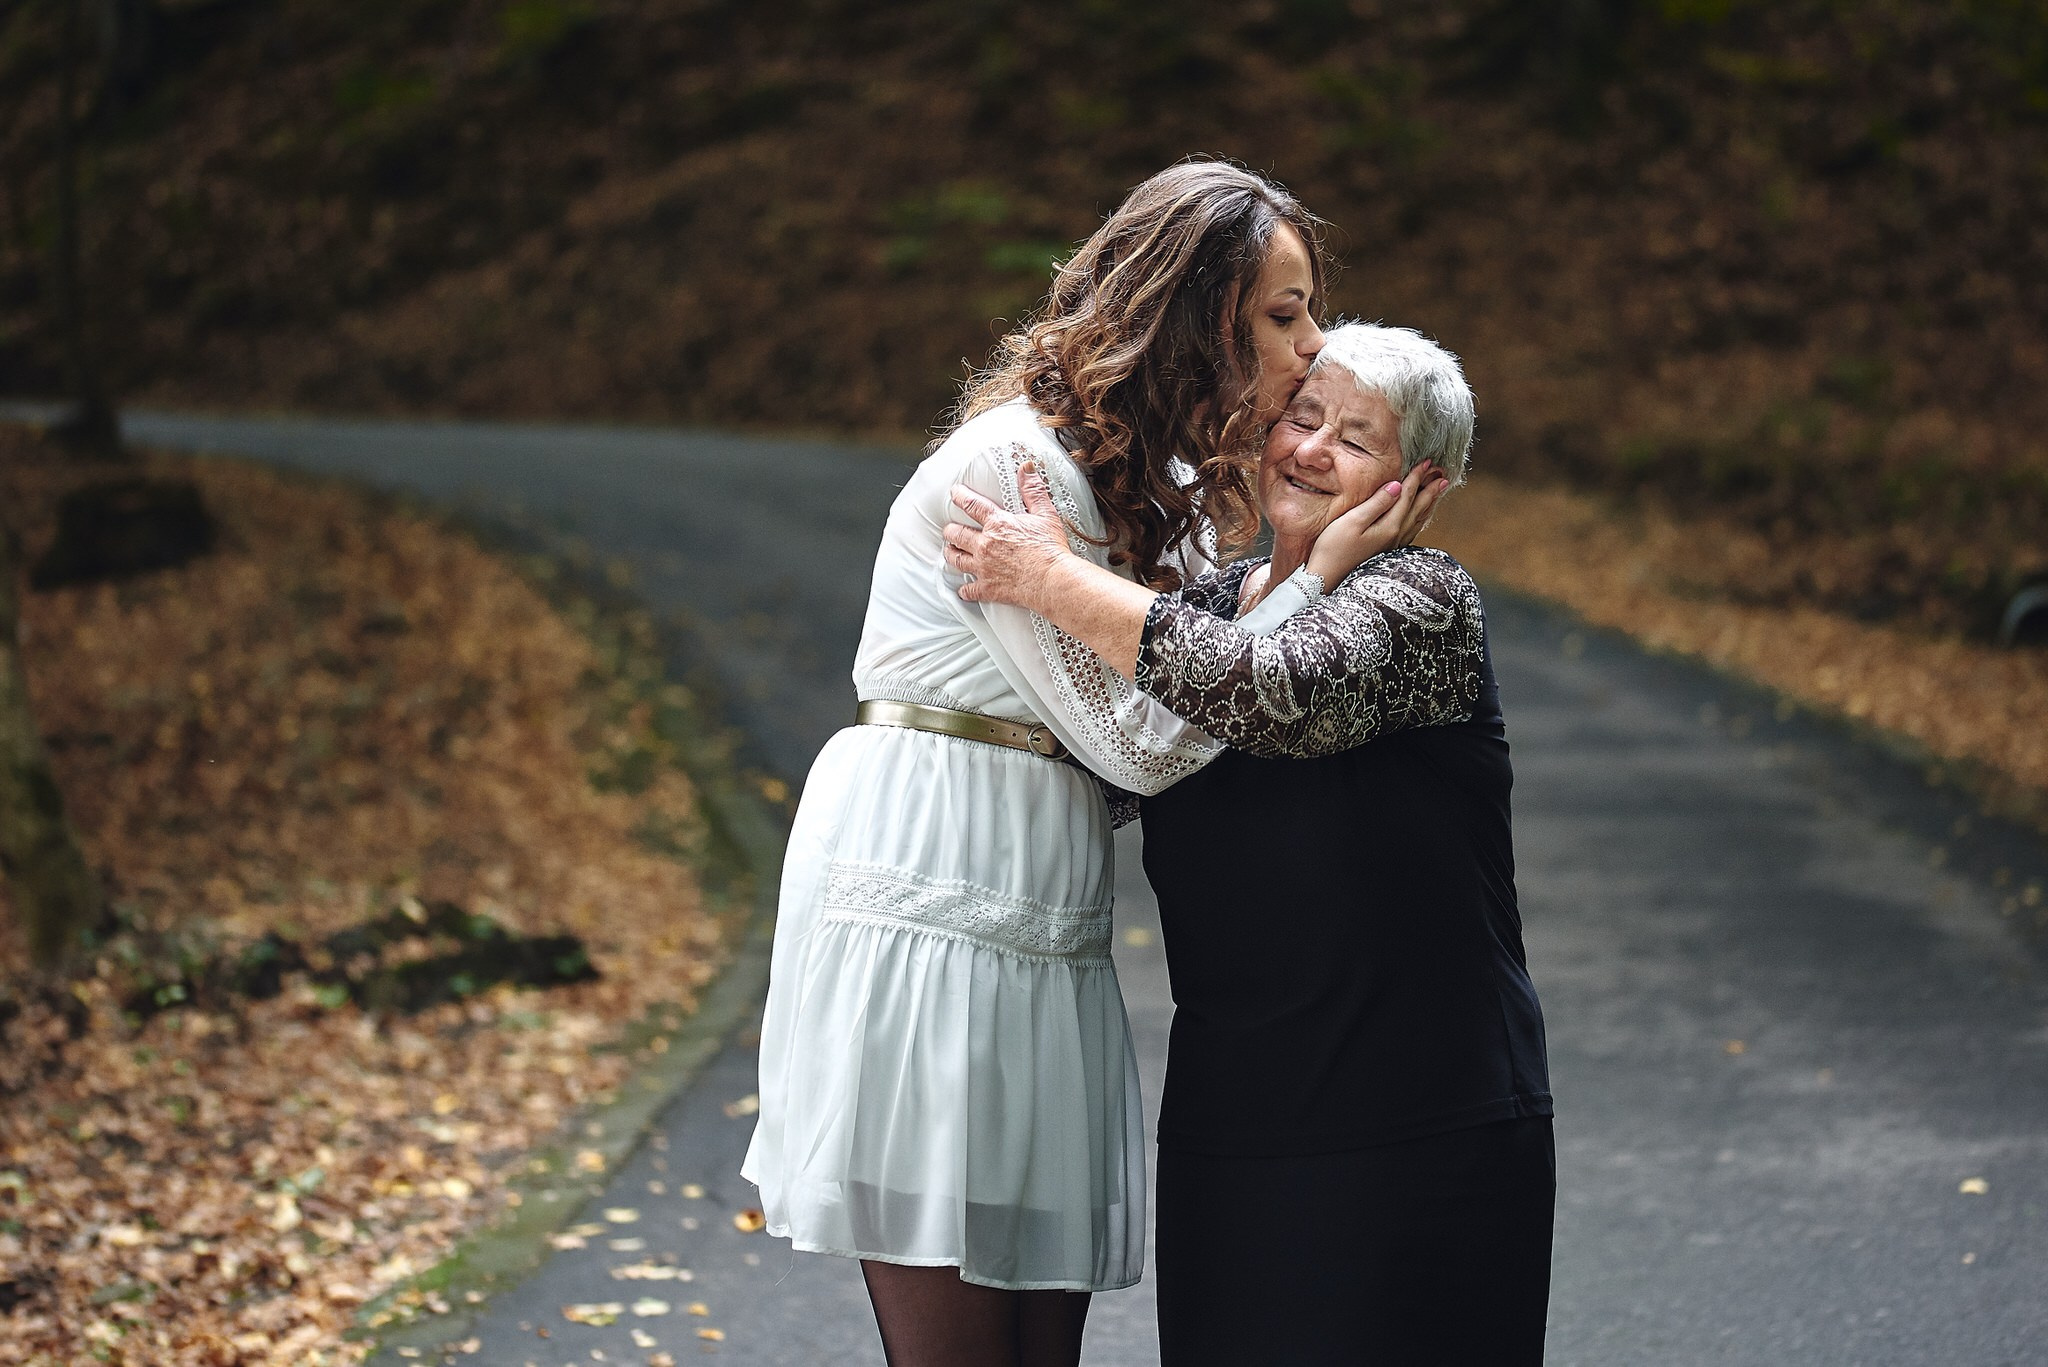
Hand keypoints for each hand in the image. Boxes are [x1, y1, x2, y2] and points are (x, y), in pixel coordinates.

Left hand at [943, 462, 1074, 611]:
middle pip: (956, 534)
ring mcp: (984, 568)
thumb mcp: (1045, 514)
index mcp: (998, 524)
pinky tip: (964, 590)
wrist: (1053, 580)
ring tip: (950, 552)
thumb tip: (1026, 468)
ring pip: (956, 560)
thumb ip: (1032, 491)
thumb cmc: (1051, 549)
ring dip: (951, 555)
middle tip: (949, 530)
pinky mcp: (988, 588)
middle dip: (950, 531)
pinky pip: (969, 591)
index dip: (960, 496)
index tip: (954, 493)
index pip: (972, 505)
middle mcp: (985, 545)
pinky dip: (965, 590)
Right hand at [1304, 461, 1449, 587]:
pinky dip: (1420, 519)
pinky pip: (1411, 531)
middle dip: (1430, 490)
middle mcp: (1395, 536)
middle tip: (1443, 474)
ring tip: (1438, 492)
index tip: (1427, 462)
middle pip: (1417, 508)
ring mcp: (1392, 546)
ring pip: (1417, 520)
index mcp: (1389, 526)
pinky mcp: (1386, 552)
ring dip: (1429, 504)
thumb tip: (1396, 486)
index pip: (1406, 496)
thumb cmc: (1333, 549)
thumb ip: (1376, 503)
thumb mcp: (1352, 522)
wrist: (1326, 580)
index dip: (1417, 478)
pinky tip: (1420, 517)